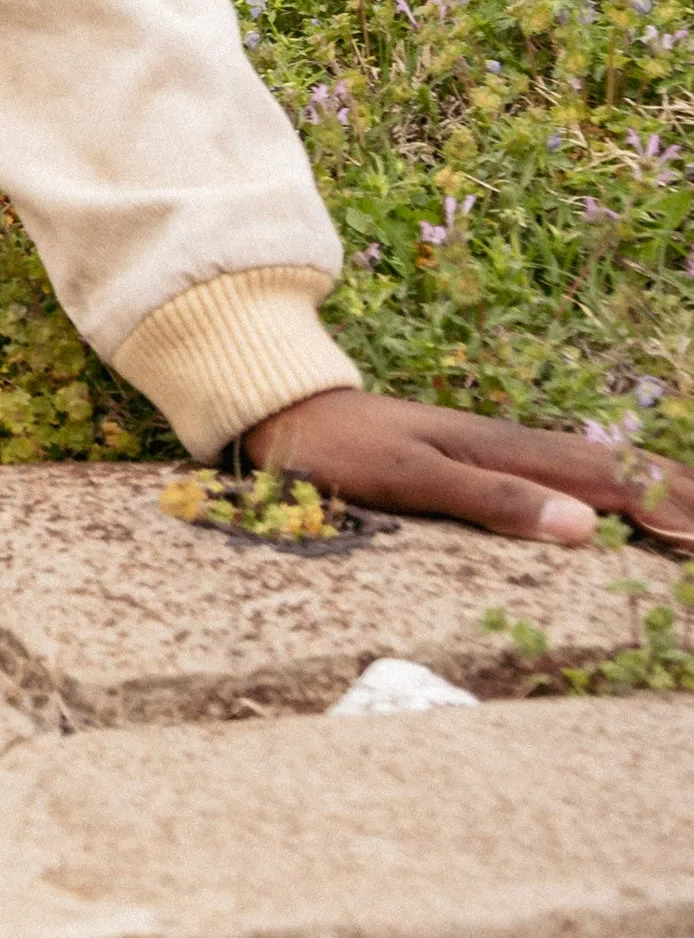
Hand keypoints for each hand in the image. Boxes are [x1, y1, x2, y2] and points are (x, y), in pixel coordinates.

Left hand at [243, 385, 693, 547]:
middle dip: (686, 498)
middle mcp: (519, 446)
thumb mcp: (408, 477)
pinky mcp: (486, 458)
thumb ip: (492, 498)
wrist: (284, 408)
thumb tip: (585, 528)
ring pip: (604, 470)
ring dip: (661, 491)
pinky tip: (627, 507)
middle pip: (625, 472)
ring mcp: (504, 450)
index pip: (617, 483)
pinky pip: (573, 474)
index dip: (675, 511)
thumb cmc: (340, 448)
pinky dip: (619, 490)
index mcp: (512, 451)